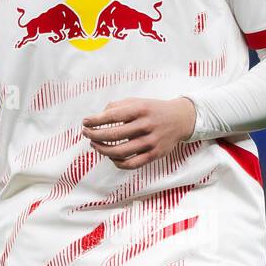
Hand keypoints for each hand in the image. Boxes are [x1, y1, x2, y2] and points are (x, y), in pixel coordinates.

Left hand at [82, 97, 196, 168]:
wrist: (181, 119)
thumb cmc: (154, 110)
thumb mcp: (138, 101)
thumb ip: (118, 106)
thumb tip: (98, 116)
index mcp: (140, 109)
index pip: (112, 115)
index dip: (95, 120)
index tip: (85, 122)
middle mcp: (146, 125)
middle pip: (113, 134)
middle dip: (95, 135)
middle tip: (86, 134)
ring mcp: (151, 142)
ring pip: (120, 151)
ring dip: (102, 150)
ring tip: (95, 145)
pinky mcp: (155, 154)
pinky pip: (131, 164)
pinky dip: (117, 163)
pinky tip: (111, 157)